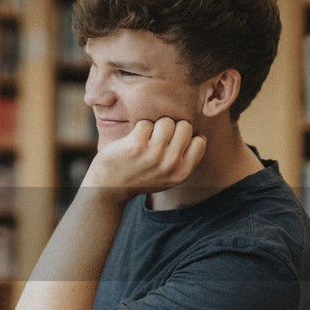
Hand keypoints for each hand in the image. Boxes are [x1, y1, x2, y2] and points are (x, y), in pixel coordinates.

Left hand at [82, 118, 205, 199]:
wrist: (108, 188)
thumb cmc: (139, 178)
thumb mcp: (168, 178)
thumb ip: (185, 160)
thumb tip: (200, 136)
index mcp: (182, 173)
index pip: (199, 141)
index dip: (185, 137)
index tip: (170, 144)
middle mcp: (171, 164)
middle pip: (184, 126)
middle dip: (171, 128)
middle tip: (155, 140)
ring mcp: (154, 154)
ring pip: (166, 121)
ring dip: (154, 126)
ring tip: (144, 140)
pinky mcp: (136, 145)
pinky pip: (145, 122)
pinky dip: (138, 128)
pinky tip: (132, 141)